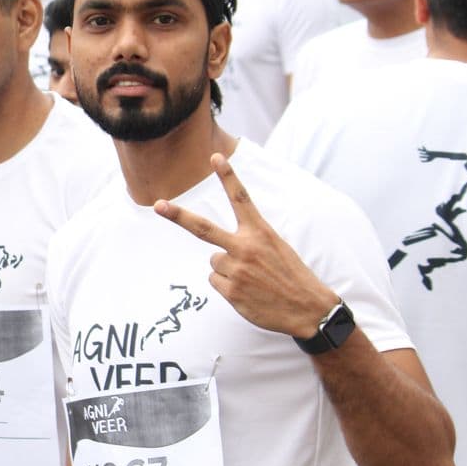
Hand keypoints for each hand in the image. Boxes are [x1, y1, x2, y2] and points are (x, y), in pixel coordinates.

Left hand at [153, 153, 338, 339]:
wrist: (308, 309)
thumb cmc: (292, 276)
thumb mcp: (277, 248)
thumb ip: (249, 241)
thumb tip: (219, 250)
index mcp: (261, 232)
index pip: (241, 198)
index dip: (228, 176)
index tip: (216, 157)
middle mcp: (245, 248)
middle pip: (203, 228)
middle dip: (178, 216)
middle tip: (158, 205)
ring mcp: (236, 270)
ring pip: (214, 261)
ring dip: (227, 268)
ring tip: (251, 278)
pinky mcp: (231, 291)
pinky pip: (216, 281)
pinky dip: (228, 286)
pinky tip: (248, 292)